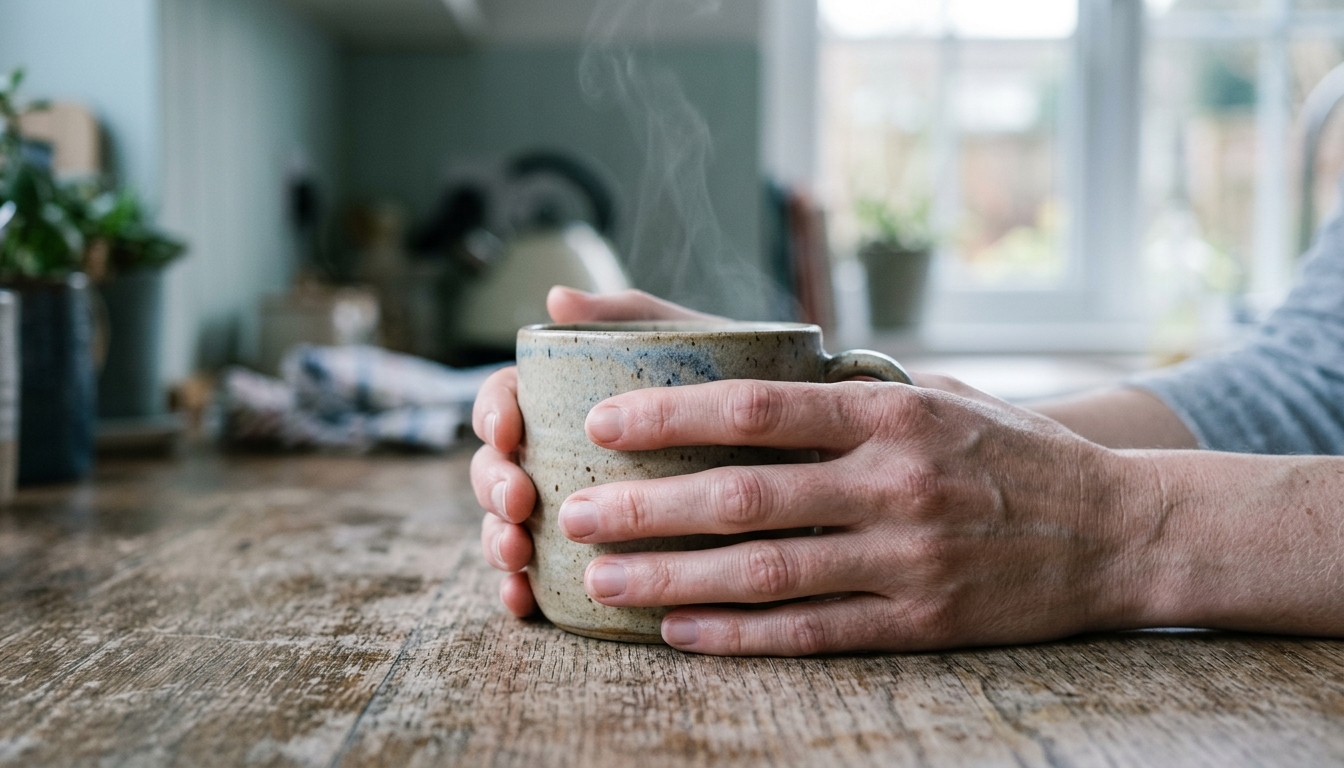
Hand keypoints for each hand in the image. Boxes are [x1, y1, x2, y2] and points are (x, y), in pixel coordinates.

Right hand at [471, 286, 722, 617]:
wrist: (795, 450)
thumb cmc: (730, 386)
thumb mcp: (688, 343)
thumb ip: (630, 316)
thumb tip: (557, 301)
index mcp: (562, 403)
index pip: (505, 400)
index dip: (492, 413)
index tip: (509, 430)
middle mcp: (554, 458)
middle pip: (496, 467)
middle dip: (492, 485)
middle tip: (518, 501)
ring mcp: (568, 512)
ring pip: (507, 526)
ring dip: (497, 540)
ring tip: (517, 554)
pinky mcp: (589, 561)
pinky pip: (539, 584)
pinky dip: (520, 592)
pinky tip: (523, 601)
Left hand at [553, 377, 1149, 655]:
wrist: (1119, 528)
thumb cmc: (1008, 447)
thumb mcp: (932, 391)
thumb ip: (839, 386)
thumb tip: (737, 366)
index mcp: (890, 410)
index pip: (758, 407)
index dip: (670, 414)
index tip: (601, 422)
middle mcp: (894, 481)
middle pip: (744, 496)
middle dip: (647, 507)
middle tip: (573, 514)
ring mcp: (908, 556)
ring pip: (766, 572)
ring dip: (673, 580)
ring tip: (603, 581)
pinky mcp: (921, 620)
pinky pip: (812, 632)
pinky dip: (740, 636)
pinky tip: (680, 634)